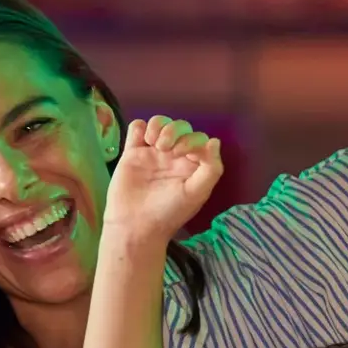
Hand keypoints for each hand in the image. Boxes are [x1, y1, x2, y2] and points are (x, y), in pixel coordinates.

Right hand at [104, 116, 222, 241]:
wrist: (135, 225)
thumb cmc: (169, 212)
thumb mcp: (197, 193)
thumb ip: (211, 168)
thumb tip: (214, 141)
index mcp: (193, 165)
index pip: (199, 139)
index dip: (193, 140)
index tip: (183, 154)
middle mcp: (174, 156)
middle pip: (180, 127)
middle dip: (174, 131)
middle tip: (166, 150)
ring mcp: (153, 153)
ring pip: (159, 123)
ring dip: (158, 126)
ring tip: (153, 144)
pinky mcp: (132, 153)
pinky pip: (137, 128)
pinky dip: (140, 127)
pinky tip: (141, 141)